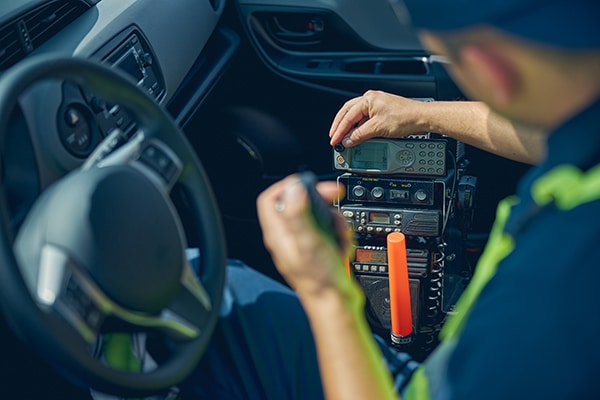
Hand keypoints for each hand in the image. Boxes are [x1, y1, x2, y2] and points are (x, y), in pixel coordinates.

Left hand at [256, 174, 352, 297]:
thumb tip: (293, 188)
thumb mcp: (308, 241)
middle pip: (296, 203)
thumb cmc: (319, 279)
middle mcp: (287, 237)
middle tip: (333, 195)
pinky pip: (327, 230)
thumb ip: (298, 212)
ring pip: (315, 216)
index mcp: (278, 234)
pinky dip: (337, 233)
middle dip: (318, 199)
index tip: (306, 183)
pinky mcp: (317, 249)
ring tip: (339, 232)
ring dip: (332, 219)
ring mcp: (302, 243)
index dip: (287, 186)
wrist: (335, 303)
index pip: (271, 199)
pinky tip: (341, 244)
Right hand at [329, 90, 428, 147]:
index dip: (339, 130)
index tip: (334, 140)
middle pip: (348, 113)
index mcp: (368, 99)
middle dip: (339, 126)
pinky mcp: (381, 111)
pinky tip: (356, 135)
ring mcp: (376, 105)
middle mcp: (371, 99)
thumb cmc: (405, 118)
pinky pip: (364, 119)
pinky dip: (358, 127)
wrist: (421, 118)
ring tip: (343, 138)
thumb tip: (347, 141)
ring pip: (355, 116)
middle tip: (334, 138)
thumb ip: (360, 135)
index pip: (348, 116)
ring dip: (349, 127)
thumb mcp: (378, 128)